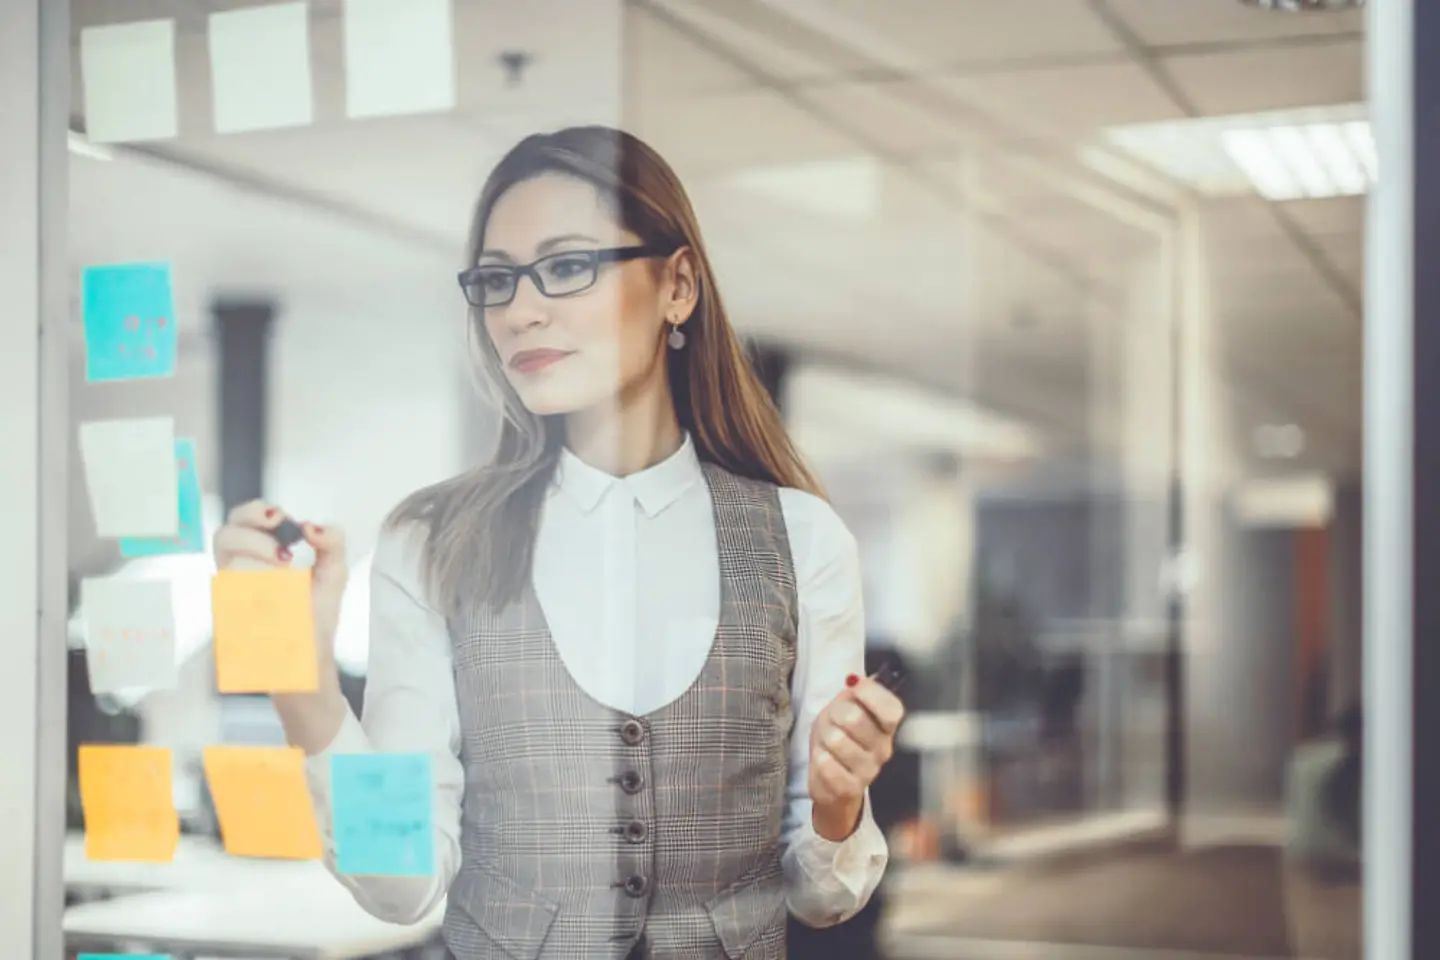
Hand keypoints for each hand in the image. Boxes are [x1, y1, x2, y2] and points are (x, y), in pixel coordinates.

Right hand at [212, 499, 348, 662]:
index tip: (279, 518)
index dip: (254, 511)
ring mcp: (229, 592)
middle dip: (255, 539)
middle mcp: (237, 566)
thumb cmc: (317, 612)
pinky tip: (275, 602)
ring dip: (260, 568)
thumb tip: (310, 526)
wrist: (310, 657)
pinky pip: (230, 598)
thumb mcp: (335, 572)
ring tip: (285, 581)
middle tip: (284, 556)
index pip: (241, 518)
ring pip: (229, 565)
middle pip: (224, 536)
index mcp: (259, 550)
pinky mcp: (226, 617)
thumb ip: (332, 540)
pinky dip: (256, 596)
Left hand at [808, 676, 905, 840]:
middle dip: (835, 714)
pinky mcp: (850, 789)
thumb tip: (856, 680)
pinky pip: (829, 767)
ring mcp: (868, 771)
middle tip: (833, 721)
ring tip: (826, 742)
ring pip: (837, 740)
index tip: (854, 688)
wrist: (829, 773)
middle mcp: (883, 749)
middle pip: (855, 718)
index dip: (871, 694)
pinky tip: (823, 759)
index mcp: (886, 726)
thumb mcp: (846, 706)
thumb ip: (856, 692)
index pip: (892, 709)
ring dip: (824, 737)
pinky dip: (819, 759)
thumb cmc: (839, 734)